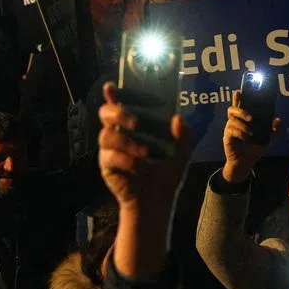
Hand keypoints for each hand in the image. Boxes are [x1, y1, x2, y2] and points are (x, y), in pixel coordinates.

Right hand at [97, 83, 191, 210]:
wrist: (157, 202)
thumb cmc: (166, 173)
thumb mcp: (181, 154)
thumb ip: (184, 136)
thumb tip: (178, 118)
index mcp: (132, 124)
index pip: (119, 102)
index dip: (113, 93)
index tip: (113, 86)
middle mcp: (118, 132)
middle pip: (105, 112)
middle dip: (118, 112)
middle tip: (136, 122)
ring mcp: (110, 149)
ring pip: (106, 135)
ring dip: (127, 142)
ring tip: (145, 152)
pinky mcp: (107, 165)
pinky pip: (109, 157)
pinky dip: (125, 160)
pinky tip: (138, 167)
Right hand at [222, 90, 279, 183]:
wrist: (245, 163)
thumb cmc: (254, 148)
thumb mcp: (267, 139)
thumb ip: (273, 130)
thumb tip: (277, 119)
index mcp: (243, 119)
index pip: (239, 104)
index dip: (238, 97)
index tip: (239, 90)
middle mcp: (235, 122)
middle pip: (232, 109)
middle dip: (241, 110)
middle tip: (251, 117)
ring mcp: (230, 129)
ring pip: (232, 120)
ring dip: (242, 124)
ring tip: (251, 132)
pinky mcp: (227, 137)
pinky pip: (232, 131)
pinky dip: (241, 133)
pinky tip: (247, 138)